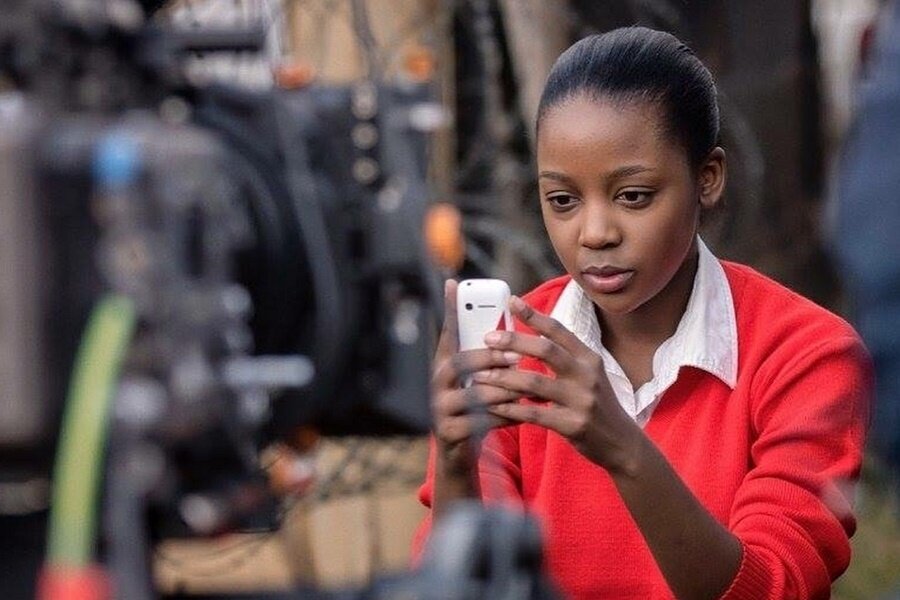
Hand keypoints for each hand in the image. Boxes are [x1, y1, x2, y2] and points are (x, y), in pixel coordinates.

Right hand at [431, 280, 521, 474]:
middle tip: (516, 356)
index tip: (453, 283)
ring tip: (528, 388)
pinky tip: (523, 414)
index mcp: (444, 365)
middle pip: (459, 362)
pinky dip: (506, 416)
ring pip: (474, 394)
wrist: (458, 456)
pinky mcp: (448, 433)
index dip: (449, 308)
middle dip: (490, 357)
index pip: (446, 332)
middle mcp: (436, 384)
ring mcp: (439, 409)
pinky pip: (481, 421)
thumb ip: (486, 359)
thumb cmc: (473, 411)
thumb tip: (511, 323)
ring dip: (504, 389)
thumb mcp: (476, 381)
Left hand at [473, 295, 640, 473]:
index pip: (559, 330)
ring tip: (481, 375)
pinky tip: (493, 405)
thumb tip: (522, 345)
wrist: (622, 443)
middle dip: (514, 341)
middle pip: (545, 350)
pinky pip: (534, 414)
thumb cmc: (597, 405)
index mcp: (589, 358)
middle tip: (488, 338)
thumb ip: (561, 360)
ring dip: (504, 378)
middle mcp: (587, 375)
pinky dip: (511, 408)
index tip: (512, 301)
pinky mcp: (573, 425)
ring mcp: (581, 401)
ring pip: (534, 383)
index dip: (534, 315)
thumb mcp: (587, 376)